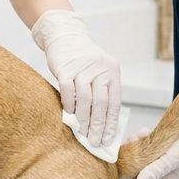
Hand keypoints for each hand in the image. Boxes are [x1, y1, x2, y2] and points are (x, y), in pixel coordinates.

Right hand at [31, 9, 121, 149]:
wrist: (65, 37)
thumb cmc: (83, 61)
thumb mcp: (99, 72)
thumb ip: (102, 93)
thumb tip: (103, 125)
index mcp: (112, 71)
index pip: (114, 103)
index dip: (110, 124)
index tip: (107, 140)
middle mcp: (100, 68)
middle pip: (100, 103)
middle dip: (97, 126)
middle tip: (94, 141)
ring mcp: (82, 68)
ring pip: (85, 99)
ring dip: (83, 119)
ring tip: (81, 131)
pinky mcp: (65, 68)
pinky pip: (67, 91)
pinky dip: (68, 104)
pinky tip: (69, 113)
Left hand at [124, 120, 178, 178]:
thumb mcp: (175, 157)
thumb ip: (157, 169)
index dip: (127, 169)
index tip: (128, 152)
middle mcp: (157, 177)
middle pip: (132, 170)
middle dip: (131, 154)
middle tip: (136, 138)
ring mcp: (157, 166)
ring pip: (135, 157)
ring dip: (136, 144)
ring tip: (145, 133)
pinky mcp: (157, 155)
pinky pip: (141, 149)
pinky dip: (141, 139)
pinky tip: (147, 131)